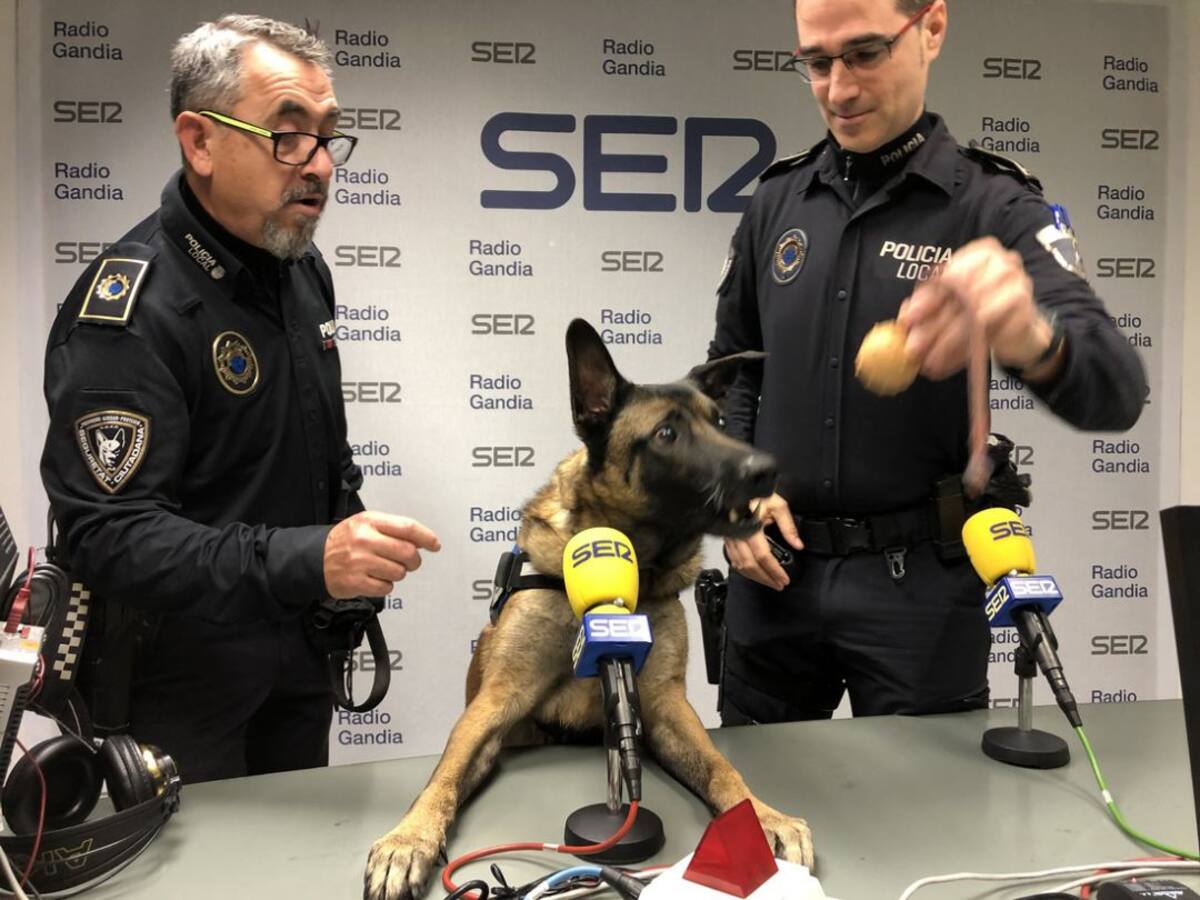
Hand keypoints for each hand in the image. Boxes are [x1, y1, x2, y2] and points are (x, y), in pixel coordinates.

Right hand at [324, 511, 440, 598]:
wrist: (315, 558)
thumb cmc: (345, 540)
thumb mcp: (366, 524)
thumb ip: (393, 529)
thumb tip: (422, 540)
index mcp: (370, 521)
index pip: (407, 527)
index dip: (426, 537)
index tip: (434, 544)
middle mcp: (365, 540)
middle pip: (407, 552)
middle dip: (414, 560)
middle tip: (410, 562)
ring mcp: (359, 562)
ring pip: (399, 572)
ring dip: (398, 573)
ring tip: (384, 569)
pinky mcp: (355, 582)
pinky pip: (386, 588)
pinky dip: (385, 586)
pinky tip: (375, 579)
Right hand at [723, 493, 802, 590]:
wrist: (736, 487)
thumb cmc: (755, 494)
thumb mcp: (777, 505)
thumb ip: (789, 526)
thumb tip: (797, 544)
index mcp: (751, 527)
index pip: (763, 556)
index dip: (774, 571)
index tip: (784, 579)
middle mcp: (737, 535)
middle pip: (751, 565)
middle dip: (766, 578)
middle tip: (778, 585)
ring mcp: (730, 538)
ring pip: (740, 565)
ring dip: (755, 577)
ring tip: (768, 581)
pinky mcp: (726, 538)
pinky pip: (733, 559)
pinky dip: (743, 570)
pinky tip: (753, 572)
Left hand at [897, 237, 1059, 381]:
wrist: (1021, 332)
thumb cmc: (981, 312)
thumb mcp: (951, 305)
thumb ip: (928, 306)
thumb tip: (904, 318)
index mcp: (982, 252)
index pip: (948, 273)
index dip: (925, 298)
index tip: (908, 320)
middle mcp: (1002, 264)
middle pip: (959, 297)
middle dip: (933, 326)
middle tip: (913, 349)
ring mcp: (1018, 286)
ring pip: (973, 317)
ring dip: (947, 344)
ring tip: (929, 363)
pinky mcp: (1025, 312)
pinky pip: (989, 335)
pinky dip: (965, 353)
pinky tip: (948, 365)